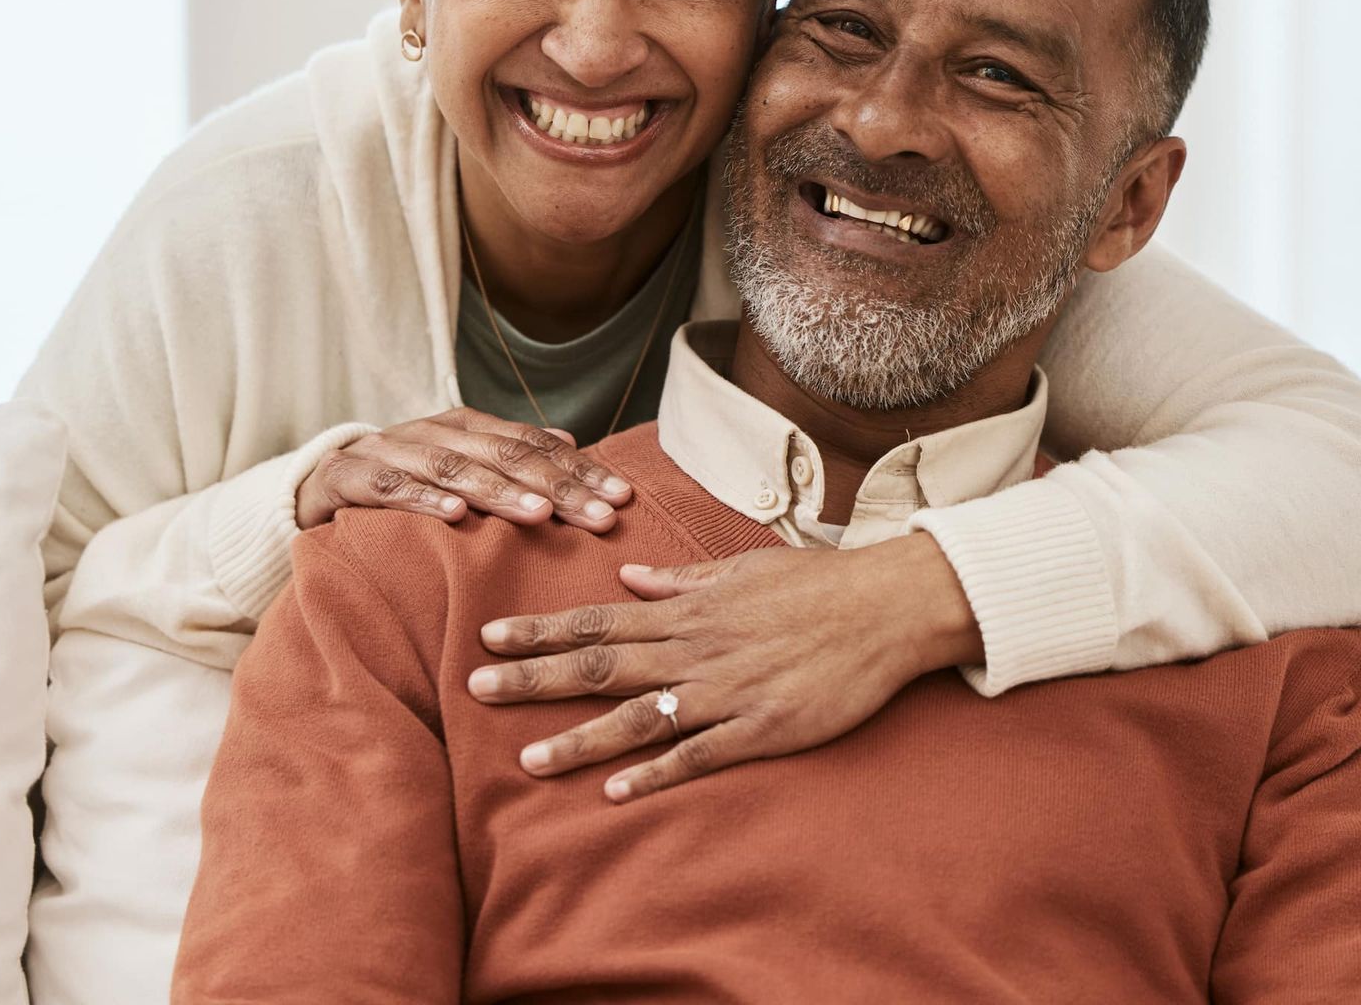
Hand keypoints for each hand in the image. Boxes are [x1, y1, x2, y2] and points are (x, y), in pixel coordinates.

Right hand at [294, 408, 633, 531]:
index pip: (533, 444)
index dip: (580, 470)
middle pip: (504, 454)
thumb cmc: (402, 483)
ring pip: (453, 468)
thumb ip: (510, 454)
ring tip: (540, 514)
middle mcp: (433, 432)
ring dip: (500, 491)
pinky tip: (456, 517)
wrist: (313, 484)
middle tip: (600, 515)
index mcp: (465, 427)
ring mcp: (390, 452)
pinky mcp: (348, 479)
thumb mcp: (458, 466)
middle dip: (556, 485)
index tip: (623, 499)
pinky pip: (389, 489)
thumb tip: (573, 441)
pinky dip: (423, 500)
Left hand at [467, 533, 983, 800]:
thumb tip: (627, 580)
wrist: (885, 606)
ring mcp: (727, 691)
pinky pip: (699, 754)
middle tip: (475, 691)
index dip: (541, 631)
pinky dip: (657, 772)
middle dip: (534, 679)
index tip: (488, 637)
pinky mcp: (761, 727)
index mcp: (689, 610)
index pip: (598, 619)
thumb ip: (682, 581)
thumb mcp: (743, 568)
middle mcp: (696, 649)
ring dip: (581, 738)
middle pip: (601, 665)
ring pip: (639, 717)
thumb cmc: (816, 584)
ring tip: (528, 759)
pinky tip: (617, 791)